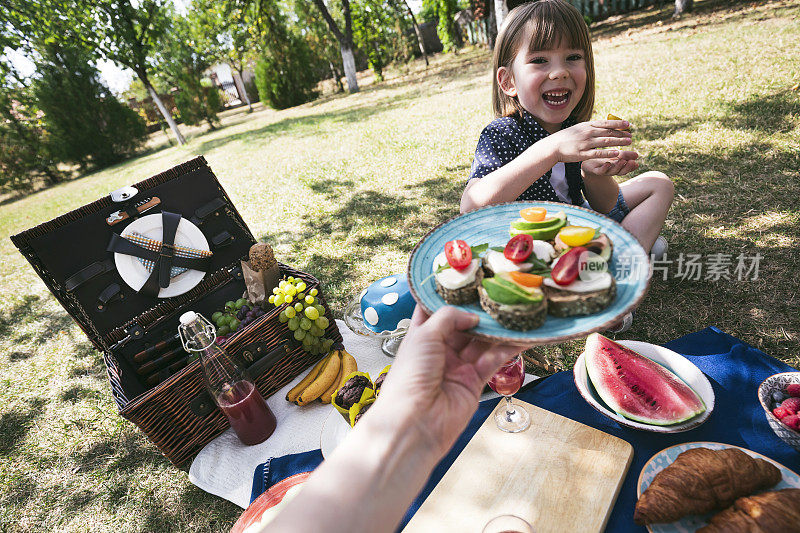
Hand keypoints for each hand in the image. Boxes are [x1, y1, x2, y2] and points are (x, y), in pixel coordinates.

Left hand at [377, 306, 527, 456]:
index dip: (449, 296)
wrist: (415, 423)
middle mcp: (439, 350)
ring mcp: (457, 366)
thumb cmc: (409, 377)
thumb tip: (472, 315)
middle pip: (463, 324)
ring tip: (515, 312)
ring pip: (482, 341)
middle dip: (479, 311)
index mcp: (420, 336)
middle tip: (498, 294)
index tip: (466, 280)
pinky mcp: (473, 381)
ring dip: (497, 328)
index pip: (434, 310)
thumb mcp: (424, 336)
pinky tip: (521, 336)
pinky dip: (508, 348)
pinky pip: (493, 359)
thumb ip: (449, 318)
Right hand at [546, 119, 632, 162]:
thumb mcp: (578, 128)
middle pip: (608, 132)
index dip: (618, 124)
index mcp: (587, 126)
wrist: (553, 146)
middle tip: (631, 135)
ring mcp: (585, 143)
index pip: (606, 123)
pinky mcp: (582, 154)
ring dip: (619, 142)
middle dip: (621, 134)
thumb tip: (602, 124)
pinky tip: (617, 153)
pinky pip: (598, 153)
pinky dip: (608, 153)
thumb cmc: (566, 137)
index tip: (628, 124)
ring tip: (628, 143)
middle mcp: (588, 133)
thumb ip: (590, 126)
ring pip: (606, 142)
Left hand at [582, 150, 639, 177]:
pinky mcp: (595, 170)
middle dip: (627, 167)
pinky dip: (604, 168)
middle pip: (620, 171)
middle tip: (632, 162)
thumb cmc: (603, 158)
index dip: (631, 167)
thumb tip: (637, 155)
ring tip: (622, 161)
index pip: (626, 168)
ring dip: (618, 166)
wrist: (587, 162)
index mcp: (617, 167)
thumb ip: (625, 155)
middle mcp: (611, 170)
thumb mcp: (615, 155)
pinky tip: (607, 163)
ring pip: (612, 171)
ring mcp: (604, 171)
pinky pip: (600, 171)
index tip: (636, 163)